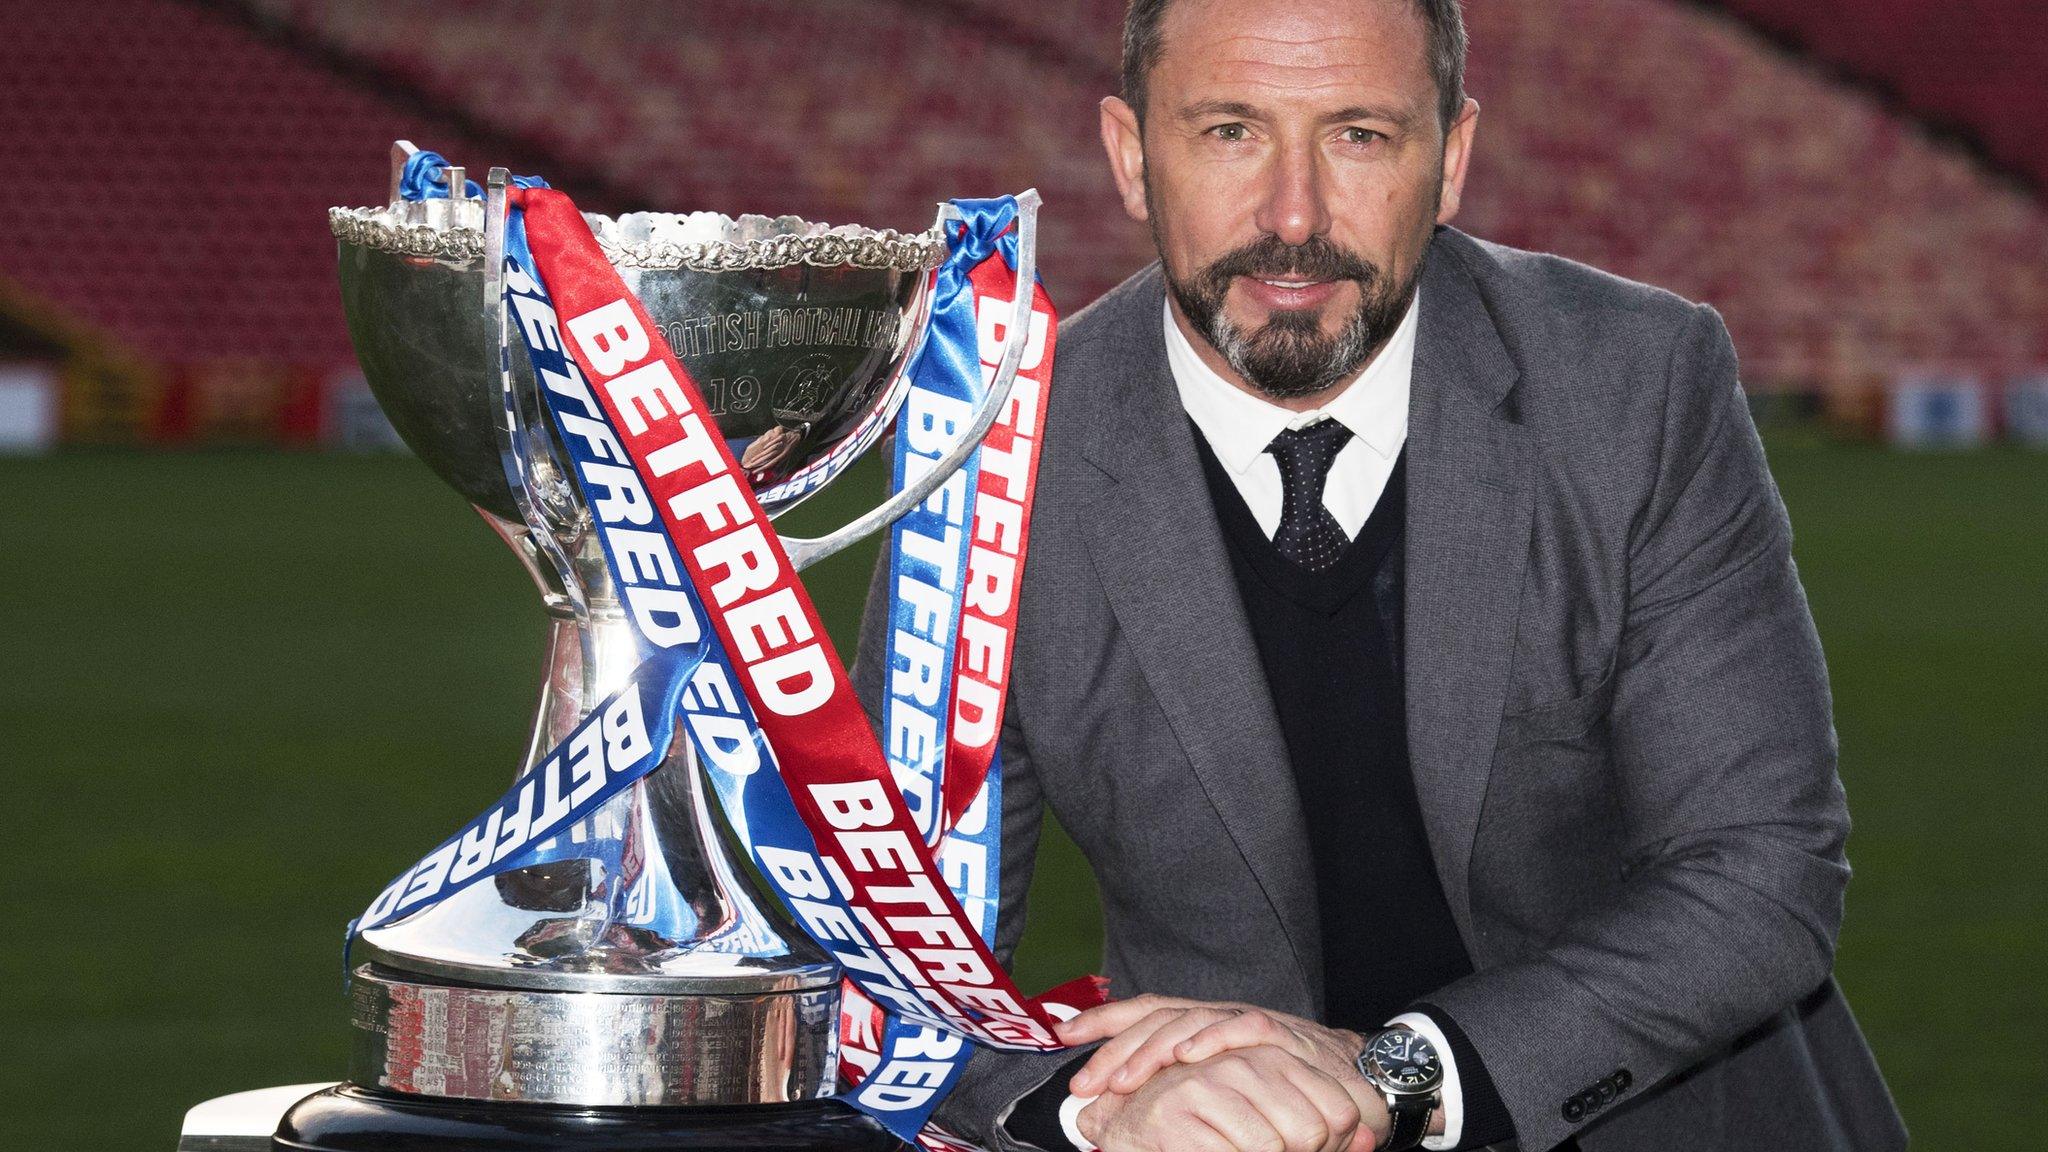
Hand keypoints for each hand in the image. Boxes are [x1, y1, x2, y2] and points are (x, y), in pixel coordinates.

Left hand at [1059, 994, 1367, 1103]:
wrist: (1360, 1082)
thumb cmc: (1291, 1092)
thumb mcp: (1226, 1090)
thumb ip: (1185, 1093)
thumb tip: (1127, 1115)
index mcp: (1204, 1029)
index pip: (1147, 1013)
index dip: (1103, 1021)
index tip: (1062, 1035)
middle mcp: (1222, 1018)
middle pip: (1158, 1017)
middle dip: (1114, 1047)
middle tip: (1084, 1083)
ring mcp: (1251, 1023)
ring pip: (1191, 1021)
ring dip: (1152, 1049)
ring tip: (1123, 1079)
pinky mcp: (1283, 1035)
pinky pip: (1242, 1028)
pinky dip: (1211, 1039)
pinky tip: (1186, 1057)